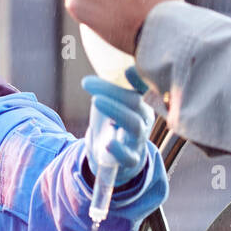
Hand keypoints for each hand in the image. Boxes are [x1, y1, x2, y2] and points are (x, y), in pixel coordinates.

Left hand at [82, 65, 152, 181]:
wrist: (117, 159)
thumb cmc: (114, 126)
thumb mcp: (112, 105)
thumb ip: (107, 90)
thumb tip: (98, 78)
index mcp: (141, 103)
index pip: (143, 87)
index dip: (138, 78)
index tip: (127, 70)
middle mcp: (144, 119)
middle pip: (134, 102)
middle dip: (112, 91)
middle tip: (87, 82)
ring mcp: (139, 139)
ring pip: (134, 124)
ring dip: (115, 110)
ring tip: (96, 101)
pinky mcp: (131, 160)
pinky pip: (128, 156)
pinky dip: (119, 150)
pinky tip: (109, 143)